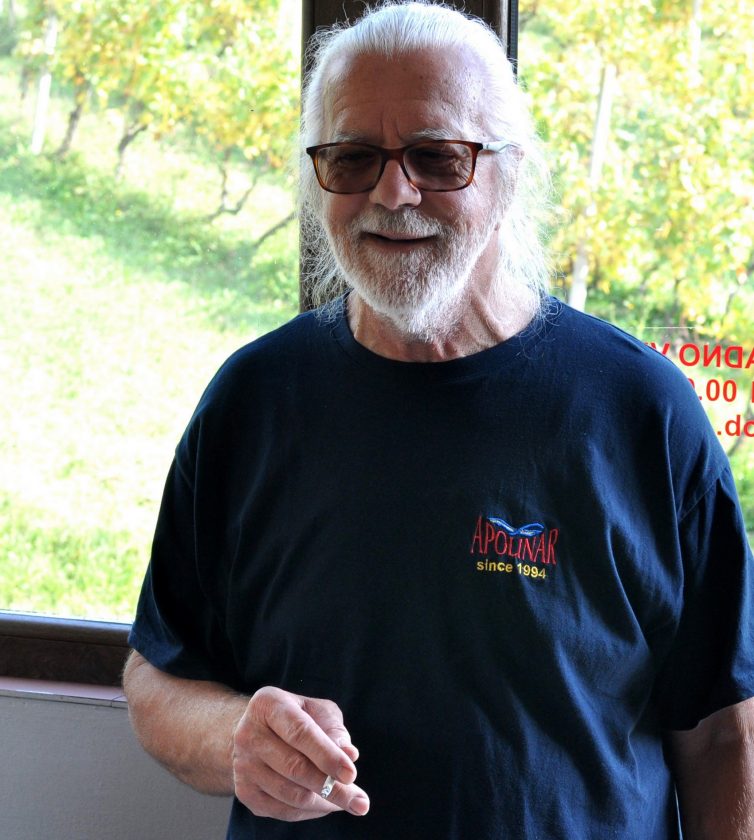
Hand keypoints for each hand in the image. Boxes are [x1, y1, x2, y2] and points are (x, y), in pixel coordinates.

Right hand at [232, 686, 370, 820]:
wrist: (252, 731)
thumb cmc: (293, 717)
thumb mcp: (315, 709)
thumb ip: (333, 727)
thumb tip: (349, 754)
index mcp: (268, 705)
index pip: (300, 733)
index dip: (327, 755)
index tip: (351, 774)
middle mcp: (249, 734)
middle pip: (295, 768)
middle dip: (332, 788)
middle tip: (360, 801)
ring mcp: (243, 765)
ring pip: (290, 794)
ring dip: (324, 803)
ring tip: (348, 802)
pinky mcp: (243, 791)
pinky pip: (281, 811)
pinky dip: (309, 812)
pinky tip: (327, 804)